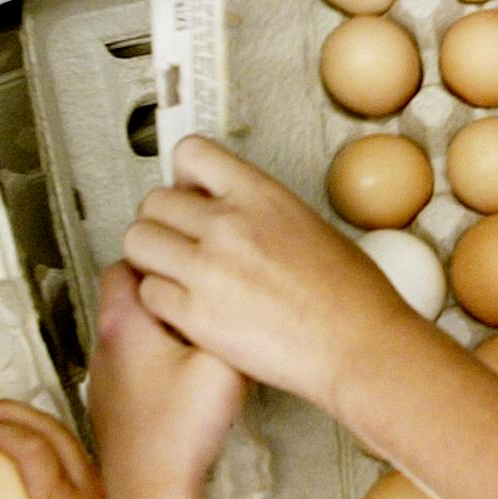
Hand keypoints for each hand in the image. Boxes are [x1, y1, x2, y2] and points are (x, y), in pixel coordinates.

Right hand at [0, 399, 126, 498]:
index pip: (33, 448)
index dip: (2, 431)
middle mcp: (92, 486)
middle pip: (54, 428)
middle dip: (13, 411)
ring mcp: (106, 488)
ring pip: (68, 439)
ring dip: (32, 424)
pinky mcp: (111, 496)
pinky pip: (75, 460)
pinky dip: (47, 449)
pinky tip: (22, 463)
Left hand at [88, 260, 244, 498]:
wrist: (153, 492)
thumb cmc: (179, 434)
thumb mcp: (224, 363)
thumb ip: (231, 321)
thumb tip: (242, 300)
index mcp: (125, 326)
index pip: (128, 261)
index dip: (161, 252)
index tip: (187, 254)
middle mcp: (106, 348)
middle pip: (126, 294)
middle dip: (161, 285)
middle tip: (197, 287)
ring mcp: (105, 380)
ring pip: (128, 332)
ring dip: (158, 325)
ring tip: (197, 333)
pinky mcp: (113, 407)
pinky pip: (131, 367)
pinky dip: (154, 361)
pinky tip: (184, 378)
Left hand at [121, 136, 413, 408]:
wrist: (358, 345)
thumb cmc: (351, 296)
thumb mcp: (311, 225)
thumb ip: (262, 212)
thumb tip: (236, 210)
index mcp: (260, 195)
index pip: (191, 153)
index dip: (184, 177)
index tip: (190, 194)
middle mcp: (227, 224)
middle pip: (154, 202)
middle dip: (163, 223)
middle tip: (180, 243)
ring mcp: (207, 269)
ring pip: (138, 243)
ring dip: (152, 258)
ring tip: (176, 275)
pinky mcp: (195, 315)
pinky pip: (148, 293)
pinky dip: (161, 301)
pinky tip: (187, 309)